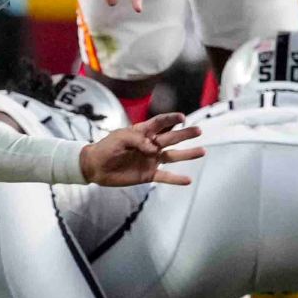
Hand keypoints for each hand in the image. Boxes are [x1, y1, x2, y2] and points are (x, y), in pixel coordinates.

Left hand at [79, 112, 202, 186]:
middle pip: (172, 138)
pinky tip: (188, 179)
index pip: (160, 122)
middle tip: (199, 131)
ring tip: (202, 151)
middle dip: (185, 134)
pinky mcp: (148, 174)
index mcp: (143, 132)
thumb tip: (154, 149)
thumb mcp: (120, 137)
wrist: (96, 167)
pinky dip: (176, 178)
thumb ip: (138, 140)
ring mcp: (151, 160)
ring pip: (173, 156)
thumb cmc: (106, 148)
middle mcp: (151, 145)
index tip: (182, 117)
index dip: (171, 119)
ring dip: (188, 154)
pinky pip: (165, 176)